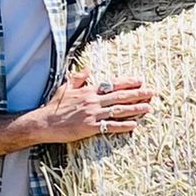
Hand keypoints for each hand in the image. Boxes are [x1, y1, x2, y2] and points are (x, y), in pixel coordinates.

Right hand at [37, 69, 154, 143]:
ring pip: (119, 110)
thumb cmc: (54, 106)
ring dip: (135, 109)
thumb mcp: (65, 87)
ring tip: (148, 107)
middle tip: (151, 92)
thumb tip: (88, 69)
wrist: (44, 123)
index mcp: (89, 90)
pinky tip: (134, 125)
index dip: (127, 82)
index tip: (140, 80)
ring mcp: (93, 114)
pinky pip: (110, 126)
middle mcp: (93, 100)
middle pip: (120, 96)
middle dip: (138, 94)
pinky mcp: (90, 127)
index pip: (112, 84)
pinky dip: (123, 125)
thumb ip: (78, 78)